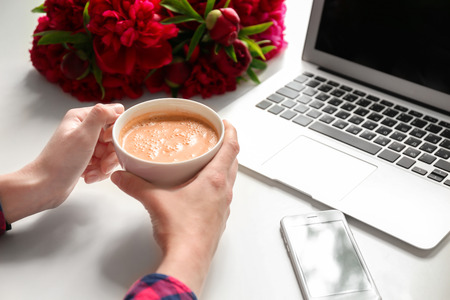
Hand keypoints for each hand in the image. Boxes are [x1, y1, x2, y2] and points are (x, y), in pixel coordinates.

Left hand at [0, 103, 123, 222]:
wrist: (45, 186)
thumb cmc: (59, 162)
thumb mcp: (83, 135)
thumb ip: (101, 116)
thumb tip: (116, 106)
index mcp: (81, 118)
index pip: (111, 116)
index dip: (115, 131)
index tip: (109, 142)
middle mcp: (84, 129)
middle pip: (112, 138)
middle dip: (110, 154)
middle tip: (104, 164)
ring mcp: (85, 145)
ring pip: (109, 153)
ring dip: (104, 165)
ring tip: (93, 172)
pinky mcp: (86, 159)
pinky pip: (103, 163)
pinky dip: (98, 172)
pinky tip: (88, 176)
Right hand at [111, 120, 238, 295]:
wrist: (188, 260)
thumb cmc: (181, 231)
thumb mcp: (154, 200)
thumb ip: (135, 185)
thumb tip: (122, 176)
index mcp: (213, 180)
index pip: (231, 148)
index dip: (231, 132)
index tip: (226, 123)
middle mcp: (223, 192)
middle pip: (233, 162)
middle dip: (226, 148)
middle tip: (215, 140)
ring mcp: (223, 207)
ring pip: (228, 180)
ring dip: (222, 168)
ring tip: (207, 163)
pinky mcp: (218, 220)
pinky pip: (221, 196)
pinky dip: (216, 187)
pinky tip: (200, 191)